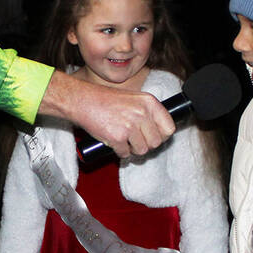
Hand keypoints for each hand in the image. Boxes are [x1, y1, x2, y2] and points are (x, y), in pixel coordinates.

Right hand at [38, 71, 173, 157]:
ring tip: (123, 140)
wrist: (82, 100)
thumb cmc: (105, 100)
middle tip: (134, 141)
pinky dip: (120, 152)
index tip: (153, 137)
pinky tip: (114, 142)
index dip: (162, 136)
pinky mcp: (117, 137)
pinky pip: (125, 154)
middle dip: (146, 145)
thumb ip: (147, 112)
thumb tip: (159, 133)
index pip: (169, 127)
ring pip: (142, 150)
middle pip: (156, 142)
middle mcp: (142, 113)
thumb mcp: (133, 99)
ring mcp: (130, 125)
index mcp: (149, 102)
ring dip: (132, 150)